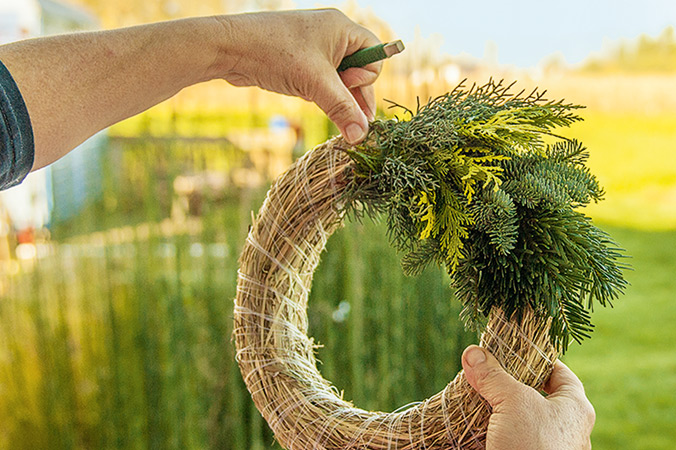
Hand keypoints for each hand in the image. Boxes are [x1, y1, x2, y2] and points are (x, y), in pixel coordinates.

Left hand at [214, 9, 381, 143]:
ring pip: (339, 79)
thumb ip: (342, 109)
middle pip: (359, 70)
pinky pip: (321, 81)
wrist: (231, 48)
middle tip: (355, 123)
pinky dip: (321, 94)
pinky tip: (314, 103)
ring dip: (337, 98)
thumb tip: (361, 137)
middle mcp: (332, 35)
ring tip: (338, 118)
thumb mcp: (315, 84)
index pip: (375, 56)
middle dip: (354, 95)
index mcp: (343, 29)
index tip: (345, 86)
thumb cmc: (276, 54)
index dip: (365, 78)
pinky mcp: (299, 61)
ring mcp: (315, 48)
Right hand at [462, 345, 594, 449]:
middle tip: (490, 371)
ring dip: (502, 407)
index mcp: (576, 407)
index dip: (538, 358)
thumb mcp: (513, 401)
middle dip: (513, 382)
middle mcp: (569, 428)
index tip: (515, 350)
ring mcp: (551, 446)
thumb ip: (493, 375)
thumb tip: (472, 353)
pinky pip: (514, 437)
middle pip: (540, 394)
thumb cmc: (533, 444)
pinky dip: (497, 427)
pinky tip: (479, 421)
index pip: (561, 373)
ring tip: (479, 394)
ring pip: (525, 418)